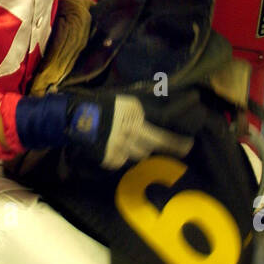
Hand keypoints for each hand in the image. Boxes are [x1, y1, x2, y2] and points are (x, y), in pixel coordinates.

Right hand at [67, 93, 193, 170]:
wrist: (74, 117)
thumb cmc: (100, 105)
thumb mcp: (125, 101)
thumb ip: (142, 109)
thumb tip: (162, 106)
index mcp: (135, 119)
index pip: (163, 136)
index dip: (178, 142)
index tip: (190, 144)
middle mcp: (131, 136)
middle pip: (155, 148)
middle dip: (172, 150)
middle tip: (184, 151)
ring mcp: (120, 149)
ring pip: (139, 155)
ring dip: (141, 151)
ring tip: (141, 146)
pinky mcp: (109, 160)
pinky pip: (122, 161)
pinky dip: (123, 156)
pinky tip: (118, 149)